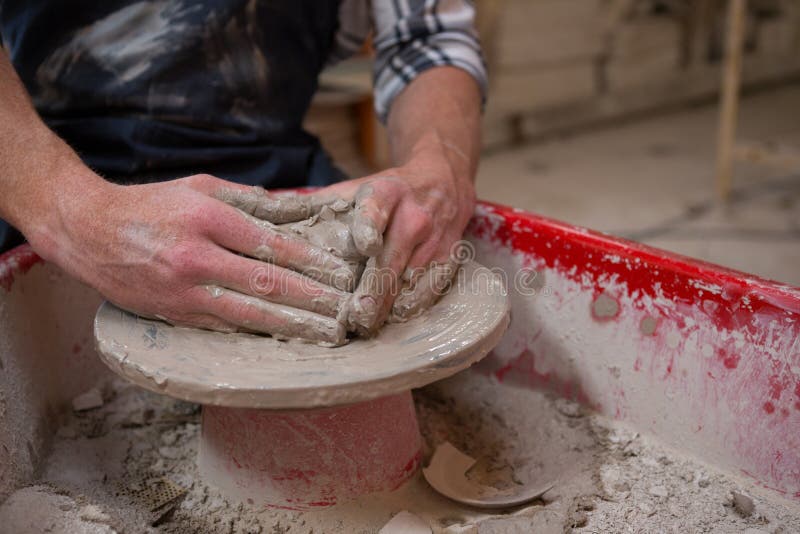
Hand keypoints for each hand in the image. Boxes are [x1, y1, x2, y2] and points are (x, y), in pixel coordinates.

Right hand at [34, 173, 356, 343]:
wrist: (88, 231)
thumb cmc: (153, 205)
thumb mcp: (202, 187)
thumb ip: (254, 201)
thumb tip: (301, 211)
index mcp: (208, 219)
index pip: (272, 245)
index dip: (312, 262)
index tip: (341, 273)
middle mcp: (197, 258)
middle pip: (266, 284)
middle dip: (312, 299)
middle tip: (345, 309)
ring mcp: (184, 292)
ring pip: (249, 313)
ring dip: (292, 325)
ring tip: (325, 333)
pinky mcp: (175, 315)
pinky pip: (225, 327)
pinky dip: (258, 333)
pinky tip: (284, 338)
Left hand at [310, 150, 476, 332]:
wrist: (443, 183)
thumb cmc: (388, 192)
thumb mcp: (355, 188)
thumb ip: (317, 206)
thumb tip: (265, 218)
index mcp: (385, 192)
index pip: (376, 209)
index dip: (370, 226)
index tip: (365, 246)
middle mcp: (413, 216)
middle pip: (392, 259)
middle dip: (375, 291)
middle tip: (356, 317)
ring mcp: (435, 239)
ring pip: (411, 280)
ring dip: (390, 307)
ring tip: (367, 326)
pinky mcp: (450, 258)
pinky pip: (432, 290)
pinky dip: (412, 307)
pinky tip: (394, 321)